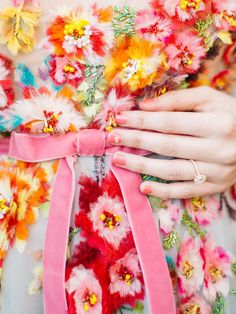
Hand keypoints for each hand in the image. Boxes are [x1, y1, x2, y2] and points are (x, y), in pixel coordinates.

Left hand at [109, 86, 235, 198]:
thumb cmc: (228, 115)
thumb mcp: (209, 99)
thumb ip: (177, 100)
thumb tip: (143, 106)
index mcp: (218, 123)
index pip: (171, 122)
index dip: (143, 121)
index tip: (120, 118)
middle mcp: (219, 150)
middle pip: (168, 146)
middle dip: (136, 141)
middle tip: (112, 139)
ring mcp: (217, 172)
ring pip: (172, 171)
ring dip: (142, 166)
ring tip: (118, 160)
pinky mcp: (215, 187)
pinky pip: (185, 191)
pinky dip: (163, 190)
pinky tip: (143, 187)